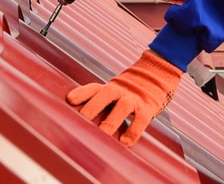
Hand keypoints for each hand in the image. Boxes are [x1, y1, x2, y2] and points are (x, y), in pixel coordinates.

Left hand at [66, 49, 181, 146]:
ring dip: (112, 120)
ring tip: (103, 133)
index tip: (70, 100)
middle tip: (83, 119)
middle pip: (106, 94)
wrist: (153, 80)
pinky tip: (125, 142)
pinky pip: (141, 120)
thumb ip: (95, 105)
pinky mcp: (147, 109)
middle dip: (94, 106)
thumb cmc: (124, 95)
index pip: (93, 88)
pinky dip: (133, 131)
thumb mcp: (110, 95)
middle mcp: (120, 91)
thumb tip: (75, 123)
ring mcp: (134, 99)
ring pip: (123, 107)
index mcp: (108, 88)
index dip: (82, 93)